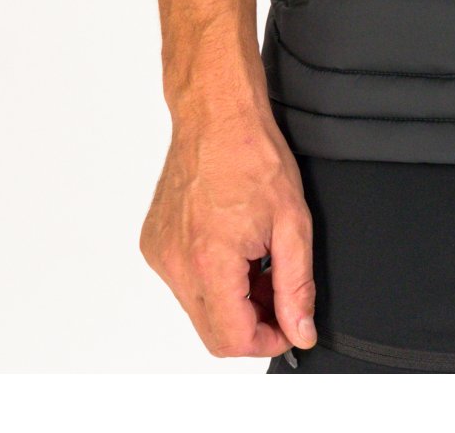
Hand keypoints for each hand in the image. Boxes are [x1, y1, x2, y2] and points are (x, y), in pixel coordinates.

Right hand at [140, 101, 316, 358]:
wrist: (216, 115)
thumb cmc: (252, 154)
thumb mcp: (292, 222)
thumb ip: (297, 285)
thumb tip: (300, 329)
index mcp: (210, 262)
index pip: (233, 340)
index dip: (268, 341)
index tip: (288, 325)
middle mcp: (177, 264)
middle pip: (213, 332)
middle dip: (252, 323)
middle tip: (278, 290)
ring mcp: (161, 255)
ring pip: (198, 309)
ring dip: (231, 302)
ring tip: (257, 262)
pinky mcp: (154, 244)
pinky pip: (183, 282)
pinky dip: (210, 279)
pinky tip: (233, 247)